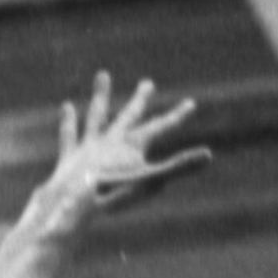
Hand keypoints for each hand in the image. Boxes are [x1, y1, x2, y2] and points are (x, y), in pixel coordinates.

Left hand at [40, 72, 209, 221]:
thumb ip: (178, 167)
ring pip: (97, 115)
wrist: (74, 203)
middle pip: (129, 116)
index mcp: (133, 145)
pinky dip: (69, 121)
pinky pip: (70, 135)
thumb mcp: (150, 182)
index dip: (176, 116)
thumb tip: (209, 155)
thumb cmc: (113, 195)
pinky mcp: (70, 157)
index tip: (190, 104)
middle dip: (140, 101)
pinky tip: (67, 107)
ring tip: (102, 75)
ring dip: (101, 96)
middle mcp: (111, 140)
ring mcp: (89, 146)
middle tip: (147, 83)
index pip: (160, 127)